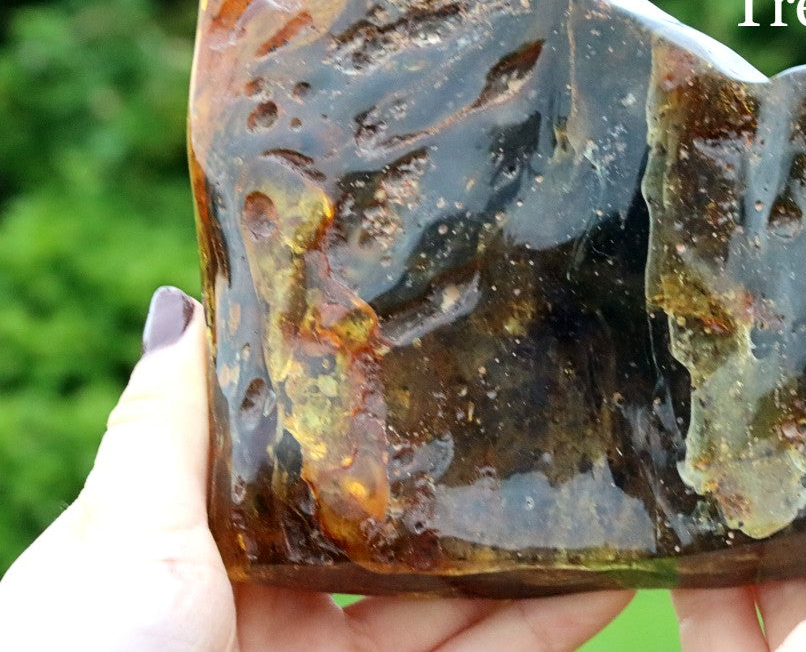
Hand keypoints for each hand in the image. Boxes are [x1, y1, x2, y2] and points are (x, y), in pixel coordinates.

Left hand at [0, 287, 630, 651]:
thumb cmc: (79, 649)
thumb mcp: (124, 527)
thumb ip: (170, 425)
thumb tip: (192, 302)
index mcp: (218, 549)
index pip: (322, 475)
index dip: (390, 428)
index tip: (457, 365)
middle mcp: (284, 612)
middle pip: (404, 543)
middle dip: (479, 494)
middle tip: (561, 426)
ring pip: (458, 610)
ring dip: (537, 564)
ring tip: (612, 499)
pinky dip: (545, 631)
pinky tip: (607, 583)